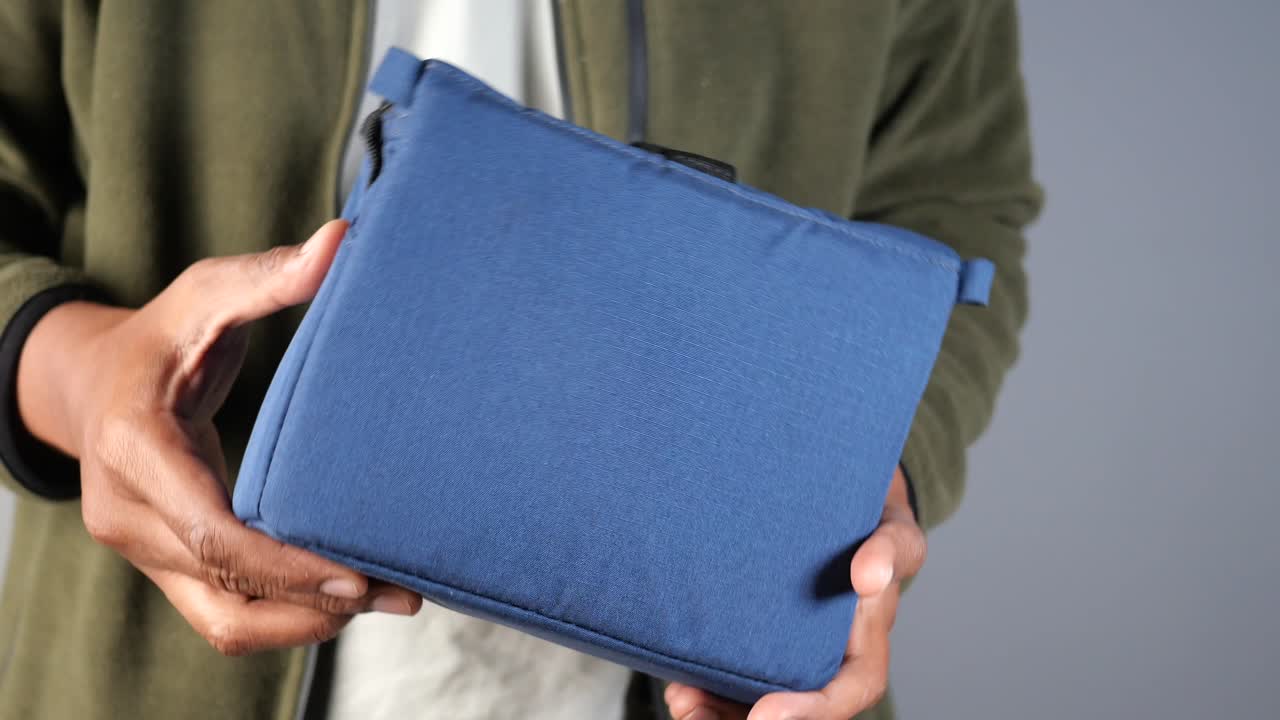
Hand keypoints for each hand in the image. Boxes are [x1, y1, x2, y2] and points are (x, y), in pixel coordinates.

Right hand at [16, 220, 421, 655]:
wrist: (94, 384)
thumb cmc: (162, 335)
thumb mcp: (206, 294)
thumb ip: (268, 276)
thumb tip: (341, 241)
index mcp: (133, 450)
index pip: (208, 530)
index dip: (281, 564)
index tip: (353, 575)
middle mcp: (126, 513)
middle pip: (223, 586)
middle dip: (311, 601)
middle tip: (398, 593)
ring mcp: (141, 548)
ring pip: (223, 620)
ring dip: (304, 623)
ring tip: (388, 600)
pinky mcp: (164, 566)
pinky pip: (223, 614)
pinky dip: (285, 616)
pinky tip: (348, 598)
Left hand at [664, 467, 924, 719]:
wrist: (841, 505)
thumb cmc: (872, 525)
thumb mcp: (892, 530)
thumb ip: (890, 549)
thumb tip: (869, 577)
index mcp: (865, 644)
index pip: (848, 690)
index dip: (809, 711)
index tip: (764, 714)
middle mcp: (829, 659)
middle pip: (793, 708)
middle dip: (743, 719)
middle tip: (694, 712)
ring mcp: (793, 653)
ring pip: (758, 699)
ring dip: (717, 710)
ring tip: (680, 700)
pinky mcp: (762, 639)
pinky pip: (737, 676)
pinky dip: (707, 684)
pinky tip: (679, 682)